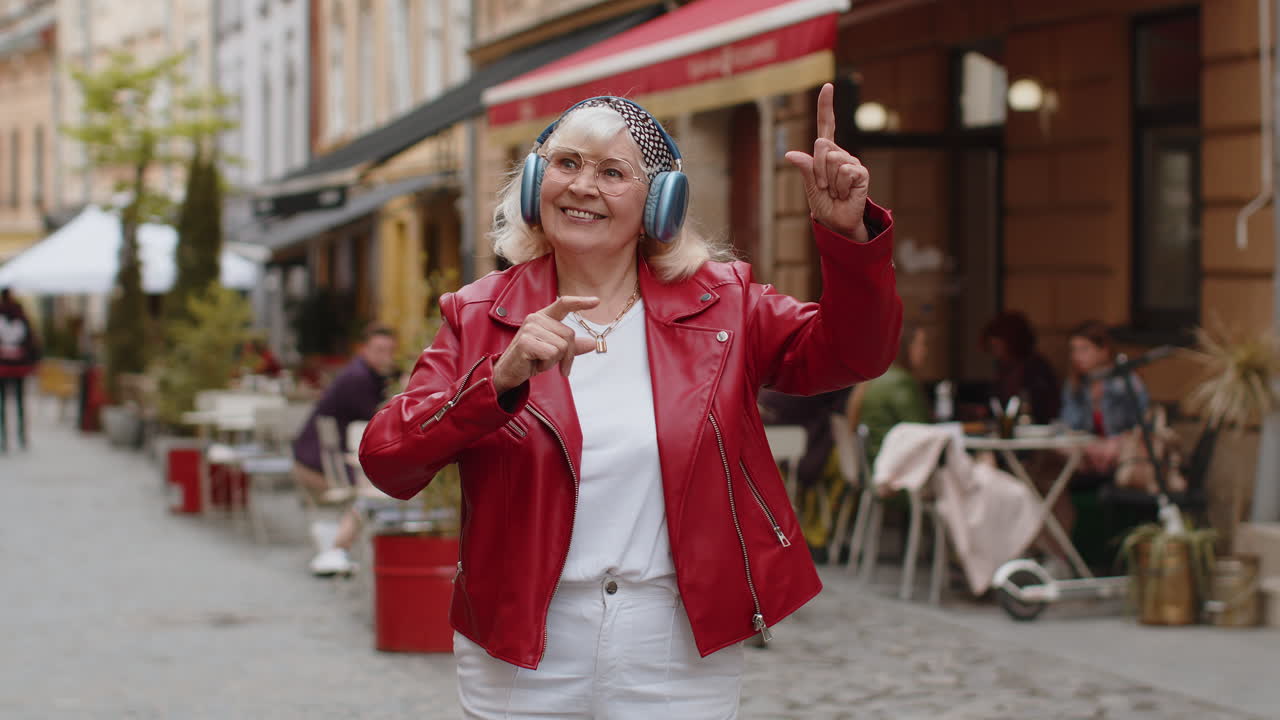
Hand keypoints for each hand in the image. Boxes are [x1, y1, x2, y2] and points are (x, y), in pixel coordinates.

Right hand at [492, 296, 599, 394]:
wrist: (509, 372)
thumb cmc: (531, 359)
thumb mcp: (554, 352)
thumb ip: (572, 346)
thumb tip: (592, 343)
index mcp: (544, 317)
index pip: (563, 304)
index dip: (580, 302)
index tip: (596, 301)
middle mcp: (536, 318)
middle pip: (569, 335)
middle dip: (567, 355)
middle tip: (553, 363)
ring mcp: (530, 329)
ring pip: (561, 346)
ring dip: (554, 361)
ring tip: (540, 360)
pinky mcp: (525, 342)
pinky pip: (551, 354)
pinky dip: (546, 364)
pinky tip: (535, 363)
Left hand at [785, 83, 870, 241]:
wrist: (839, 223)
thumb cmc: (824, 204)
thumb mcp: (810, 186)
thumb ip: (805, 169)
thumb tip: (790, 154)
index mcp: (826, 153)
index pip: (826, 125)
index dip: (826, 106)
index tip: (828, 85)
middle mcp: (840, 153)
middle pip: (821, 146)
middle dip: (816, 169)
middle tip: (823, 186)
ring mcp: (851, 162)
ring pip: (831, 160)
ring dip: (828, 181)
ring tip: (835, 191)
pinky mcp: (861, 172)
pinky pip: (843, 172)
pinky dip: (840, 186)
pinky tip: (845, 193)